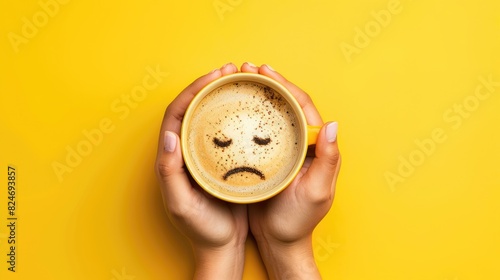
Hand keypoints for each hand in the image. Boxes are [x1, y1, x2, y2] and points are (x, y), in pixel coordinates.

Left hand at [155, 63, 247, 279]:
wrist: (221, 247)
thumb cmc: (201, 229)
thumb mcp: (181, 204)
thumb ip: (170, 172)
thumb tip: (169, 136)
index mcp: (172, 158)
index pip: (177, 113)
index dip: (192, 91)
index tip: (213, 77)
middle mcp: (186, 151)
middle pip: (193, 108)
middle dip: (208, 85)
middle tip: (229, 70)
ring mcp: (204, 155)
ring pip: (209, 116)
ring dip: (221, 96)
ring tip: (240, 81)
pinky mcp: (222, 161)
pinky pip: (225, 131)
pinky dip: (234, 115)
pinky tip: (249, 109)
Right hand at [241, 63, 340, 279]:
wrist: (280, 241)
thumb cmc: (298, 220)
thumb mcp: (317, 192)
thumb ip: (328, 159)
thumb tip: (332, 124)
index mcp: (316, 147)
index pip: (302, 106)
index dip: (285, 85)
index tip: (265, 71)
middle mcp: (301, 144)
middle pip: (286, 104)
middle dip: (269, 83)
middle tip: (247, 68)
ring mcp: (284, 149)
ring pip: (272, 114)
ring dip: (258, 95)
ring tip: (239, 79)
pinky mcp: (267, 158)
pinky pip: (259, 130)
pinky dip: (249, 115)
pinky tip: (235, 107)